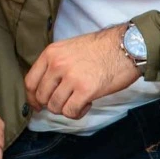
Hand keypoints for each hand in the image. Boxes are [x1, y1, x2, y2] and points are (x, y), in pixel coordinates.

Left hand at [24, 26, 139, 122]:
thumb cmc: (103, 48)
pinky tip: (87, 105)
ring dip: (65, 109)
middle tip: (65, 102)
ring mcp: (71, 77)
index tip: (38, 104)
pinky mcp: (86, 90)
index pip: (30, 81)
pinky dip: (77, 113)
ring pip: (55, 106)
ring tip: (79, 101)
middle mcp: (57, 65)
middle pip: (41, 96)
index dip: (32, 97)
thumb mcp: (70, 48)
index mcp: (51, 54)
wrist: (129, 46)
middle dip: (51, 104)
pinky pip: (70, 111)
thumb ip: (55, 64)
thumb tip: (46, 87)